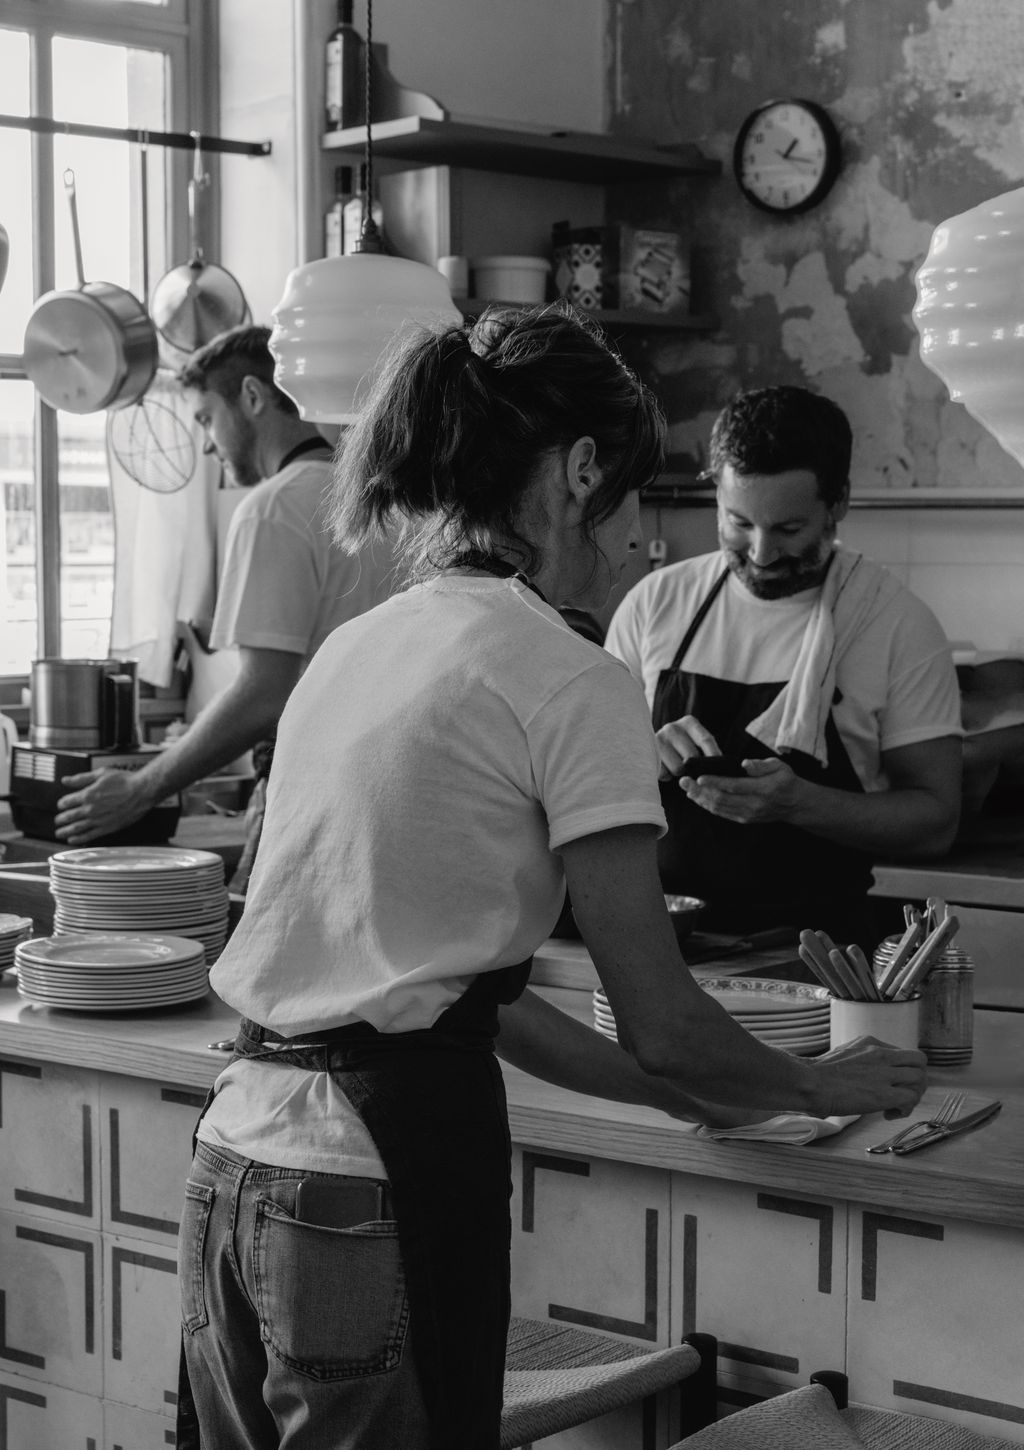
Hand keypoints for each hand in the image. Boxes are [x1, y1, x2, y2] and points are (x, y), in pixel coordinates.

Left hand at [54, 768, 153, 844]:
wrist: (141, 792)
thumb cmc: (125, 781)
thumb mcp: (101, 774)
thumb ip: (81, 778)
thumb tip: (66, 780)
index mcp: (87, 794)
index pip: (66, 802)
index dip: (61, 803)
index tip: (61, 804)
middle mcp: (90, 809)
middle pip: (68, 816)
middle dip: (60, 819)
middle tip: (57, 821)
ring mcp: (98, 820)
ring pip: (76, 828)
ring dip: (65, 831)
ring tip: (59, 833)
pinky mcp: (107, 828)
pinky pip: (89, 835)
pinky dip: (79, 839)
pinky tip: (73, 839)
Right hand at [654, 715, 722, 780]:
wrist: (650, 747)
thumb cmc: (683, 748)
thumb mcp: (696, 742)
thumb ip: (708, 749)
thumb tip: (720, 764)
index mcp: (689, 722)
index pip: (706, 740)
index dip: (714, 756)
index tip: (718, 769)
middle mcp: (672, 728)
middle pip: (692, 756)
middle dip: (694, 768)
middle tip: (692, 769)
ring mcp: (658, 740)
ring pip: (678, 768)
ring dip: (680, 773)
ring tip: (677, 767)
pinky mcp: (648, 755)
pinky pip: (664, 774)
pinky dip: (667, 776)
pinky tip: (666, 768)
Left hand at [678, 754, 801, 822]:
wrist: (795, 804)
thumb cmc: (786, 781)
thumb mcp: (779, 766)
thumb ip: (761, 765)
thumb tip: (744, 764)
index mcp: (763, 789)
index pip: (734, 786)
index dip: (715, 783)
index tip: (699, 778)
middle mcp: (754, 804)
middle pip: (721, 799)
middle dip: (700, 791)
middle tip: (684, 781)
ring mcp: (748, 814)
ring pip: (719, 808)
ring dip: (700, 799)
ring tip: (687, 789)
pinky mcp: (744, 819)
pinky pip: (722, 813)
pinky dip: (707, 806)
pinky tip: (698, 798)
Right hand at [811, 1035, 926, 1119]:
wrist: (810, 1082)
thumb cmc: (819, 1072)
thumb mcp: (845, 1052)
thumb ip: (863, 1057)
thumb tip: (869, 1072)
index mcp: (872, 1042)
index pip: (904, 1053)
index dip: (903, 1070)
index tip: (892, 1083)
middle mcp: (882, 1054)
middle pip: (919, 1061)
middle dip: (916, 1079)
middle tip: (904, 1094)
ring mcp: (884, 1073)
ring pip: (920, 1079)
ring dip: (913, 1095)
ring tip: (897, 1106)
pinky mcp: (884, 1094)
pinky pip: (911, 1099)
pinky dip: (906, 1109)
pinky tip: (890, 1114)